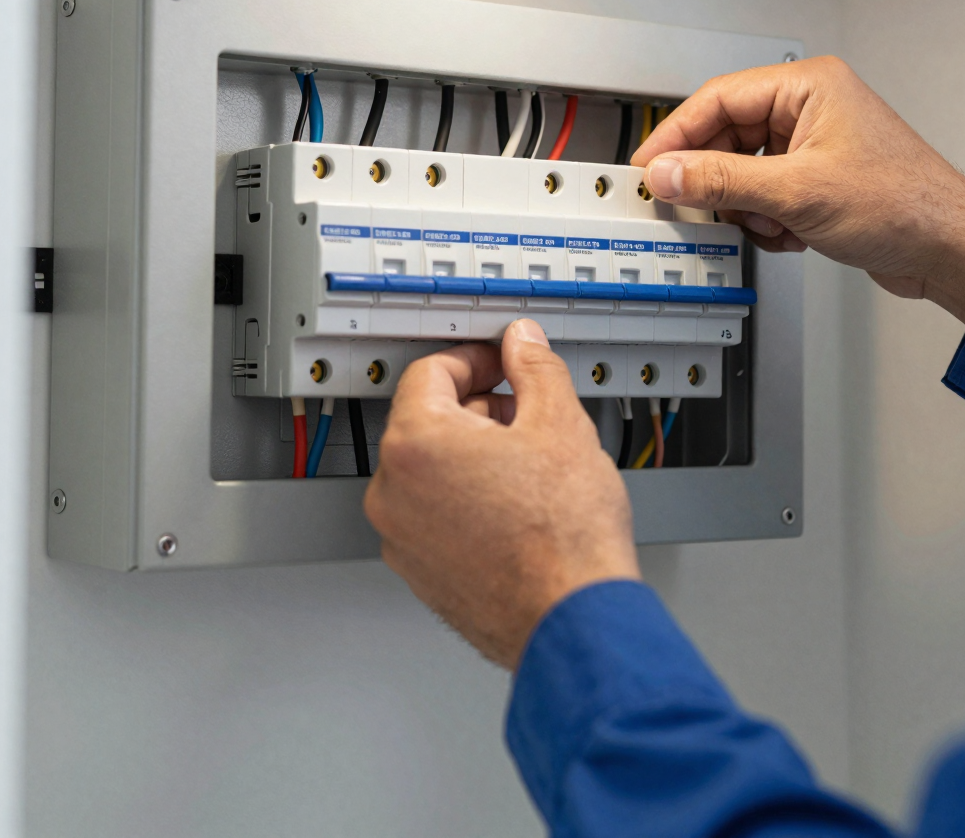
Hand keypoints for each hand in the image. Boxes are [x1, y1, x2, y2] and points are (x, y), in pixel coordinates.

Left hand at [364, 319, 639, 668]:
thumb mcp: (560, 424)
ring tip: (529, 470)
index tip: (504, 364)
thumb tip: (523, 345)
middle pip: (427, 422)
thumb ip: (535, 369)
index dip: (476, 359)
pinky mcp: (419, 574)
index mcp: (416, 443)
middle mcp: (392, 491)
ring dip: (473, 458)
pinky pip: (434, 517)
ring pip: (430, 473)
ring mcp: (401, 538)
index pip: (431, 372)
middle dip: (478, 411)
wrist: (572, 619)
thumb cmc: (564, 537)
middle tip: (527, 416)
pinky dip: (466, 503)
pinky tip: (516, 511)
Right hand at [633, 56, 964, 328]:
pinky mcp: (819, 179)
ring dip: (746, 205)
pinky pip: (766, 193)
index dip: (677, 135)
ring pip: (745, 170)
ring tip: (768, 225)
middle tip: (692, 205)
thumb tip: (671, 173)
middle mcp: (811, 108)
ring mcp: (815, 145)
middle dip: (717, 179)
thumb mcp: (797, 193)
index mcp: (809, 86)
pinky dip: (768, 219)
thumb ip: (724, 181)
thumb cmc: (905, 204)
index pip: (719, 98)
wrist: (949, 248)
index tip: (649, 166)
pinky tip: (790, 234)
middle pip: (728, 136)